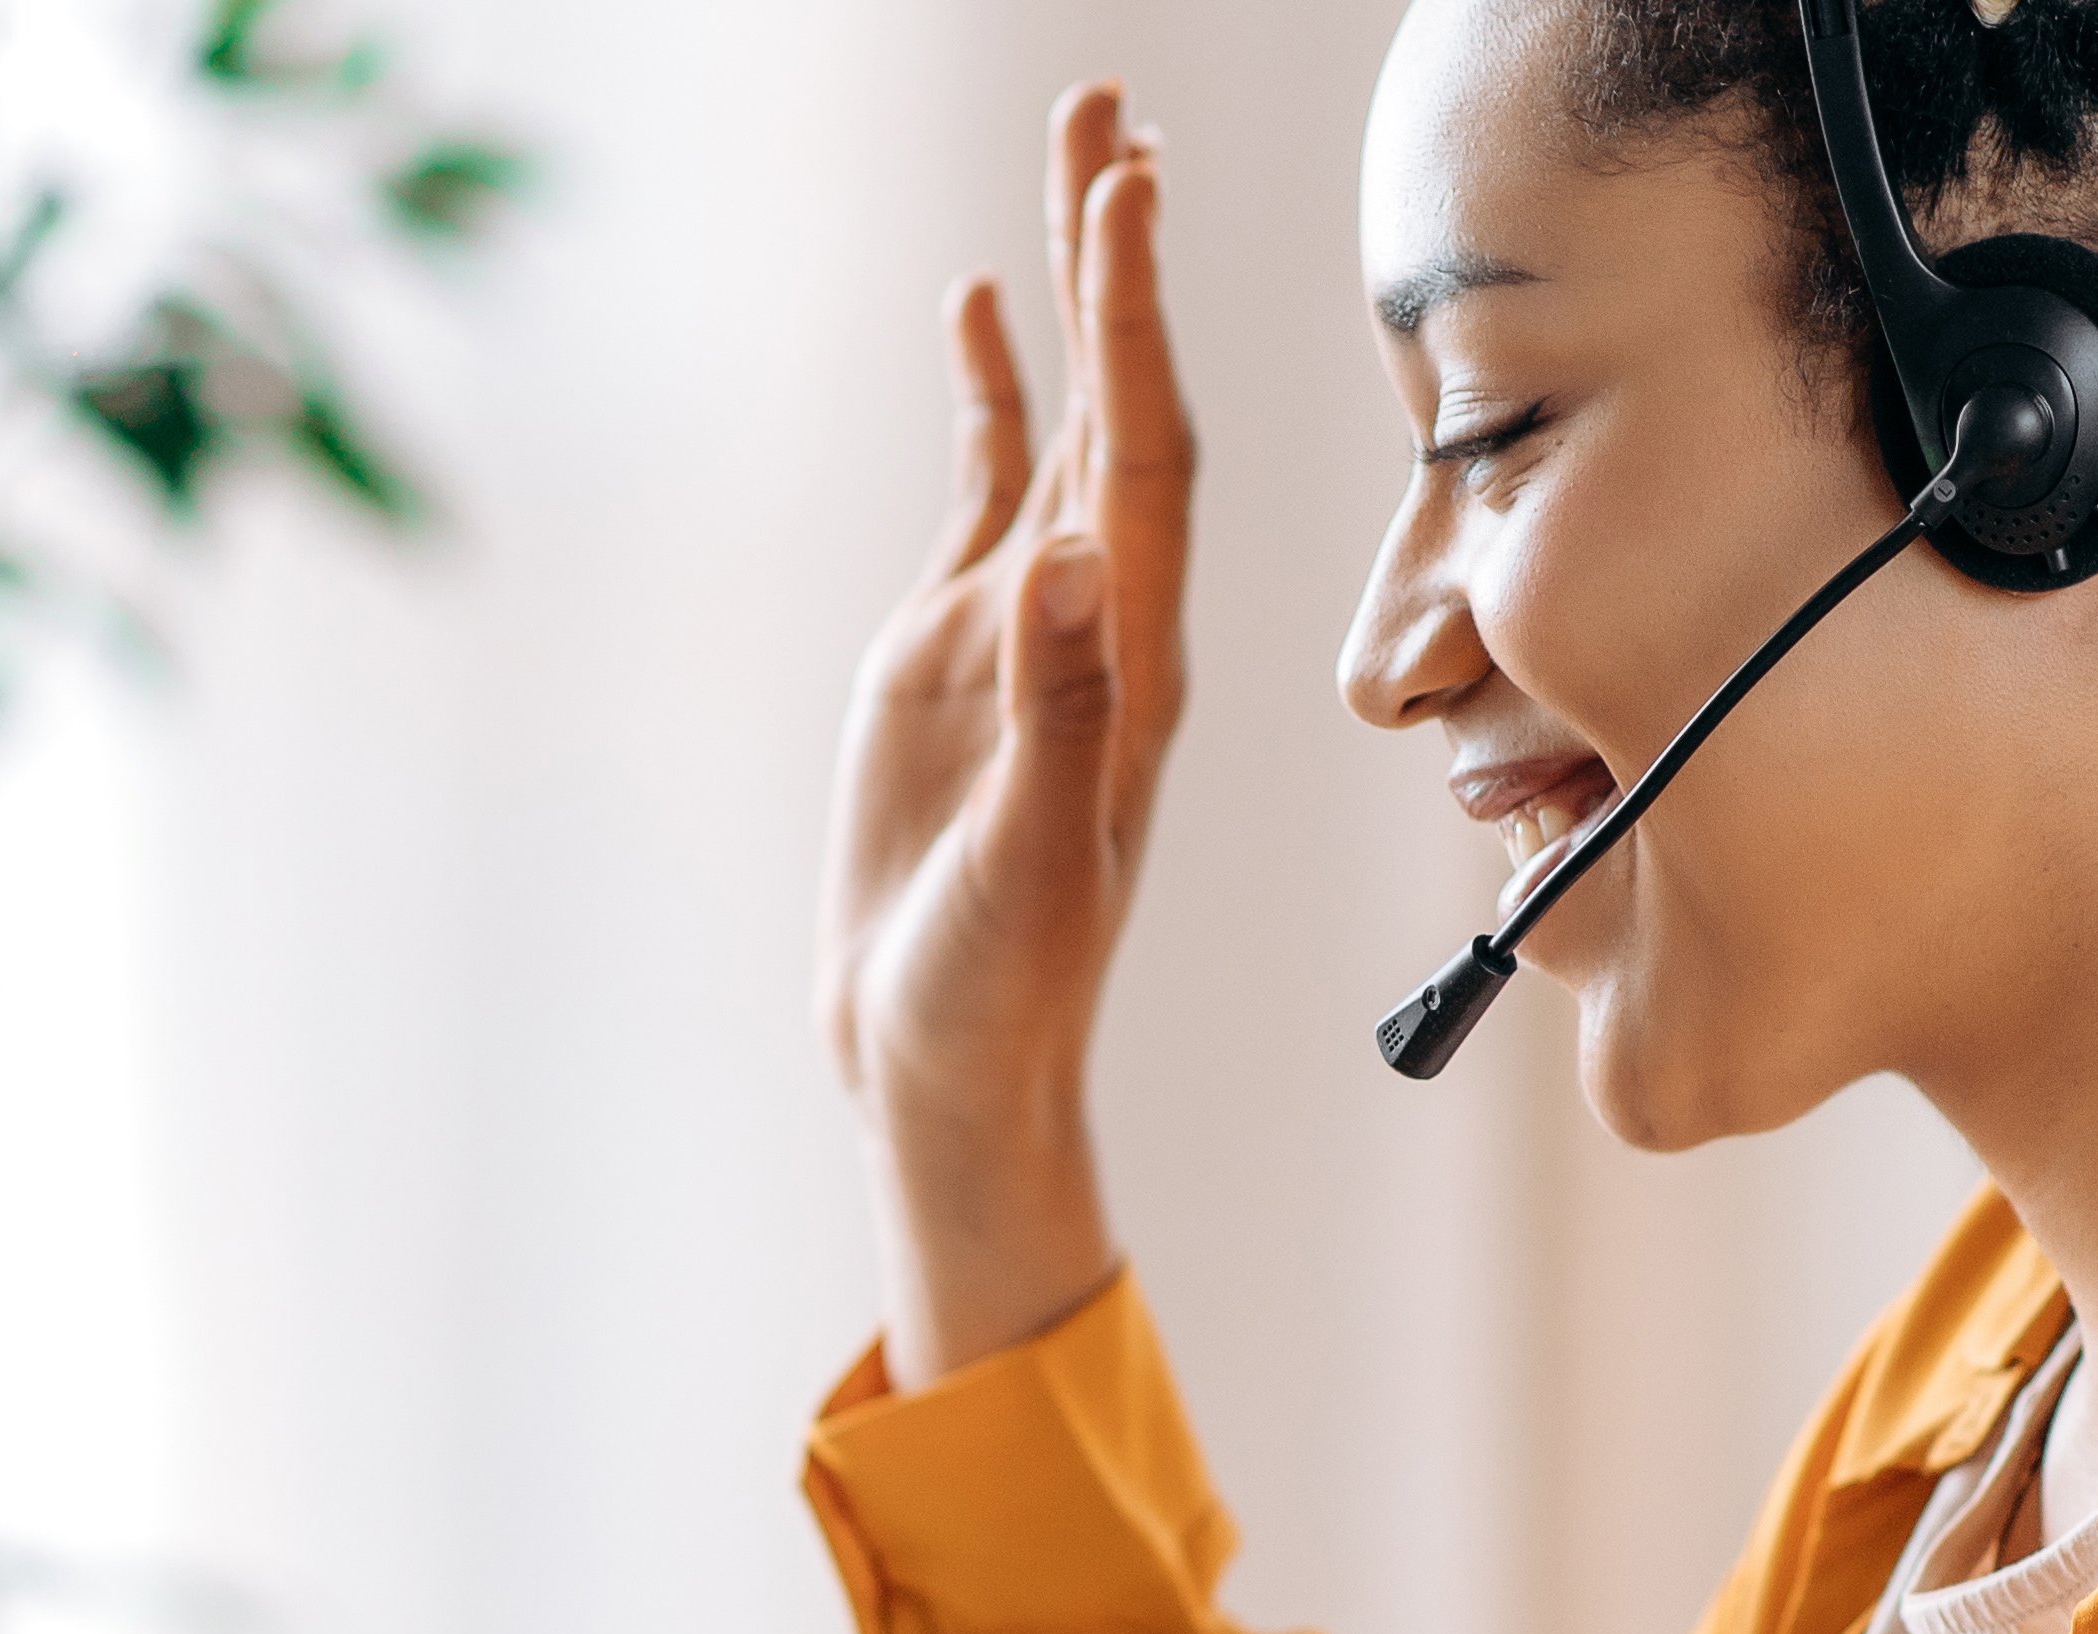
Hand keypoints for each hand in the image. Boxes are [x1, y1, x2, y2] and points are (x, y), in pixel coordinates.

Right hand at [826, 85, 1188, 1384]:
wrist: (948, 1062)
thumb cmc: (996, 990)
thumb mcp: (1027, 862)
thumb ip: (1056, 716)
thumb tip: (1074, 566)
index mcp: (1134, 657)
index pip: (1150, 455)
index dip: (1138, 323)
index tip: (1128, 193)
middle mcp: (1102, 616)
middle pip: (1126, 398)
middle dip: (1118, 254)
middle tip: (1108, 107)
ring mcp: (1033, 622)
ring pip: (1070, 418)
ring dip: (1074, 291)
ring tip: (1077, 151)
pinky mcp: (960, 646)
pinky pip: (997, 483)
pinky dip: (999, 389)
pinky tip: (985, 304)